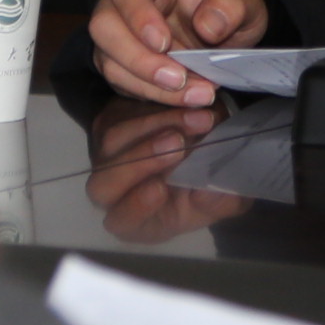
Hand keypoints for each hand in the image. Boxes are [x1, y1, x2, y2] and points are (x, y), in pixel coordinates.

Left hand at [83, 98, 254, 245]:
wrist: (195, 151)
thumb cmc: (200, 190)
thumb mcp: (219, 201)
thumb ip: (219, 203)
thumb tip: (208, 192)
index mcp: (134, 220)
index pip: (121, 220)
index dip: (136, 206)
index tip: (160, 188)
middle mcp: (111, 190)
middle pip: (105, 181)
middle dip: (142, 159)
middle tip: (178, 142)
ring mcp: (107, 154)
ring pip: (115, 139)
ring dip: (156, 125)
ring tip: (198, 119)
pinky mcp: (113, 121)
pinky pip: (126, 110)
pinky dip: (159, 106)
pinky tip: (190, 103)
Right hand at [89, 0, 268, 103]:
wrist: (221, 21)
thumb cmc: (223, 0)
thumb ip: (232, 4)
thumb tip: (208, 27)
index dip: (137, 15)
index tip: (163, 43)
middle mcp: (123, 0)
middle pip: (104, 26)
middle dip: (138, 60)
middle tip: (177, 79)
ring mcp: (119, 32)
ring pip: (110, 61)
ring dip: (149, 84)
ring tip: (195, 94)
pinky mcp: (122, 63)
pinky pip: (124, 83)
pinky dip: (153, 95)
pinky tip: (186, 98)